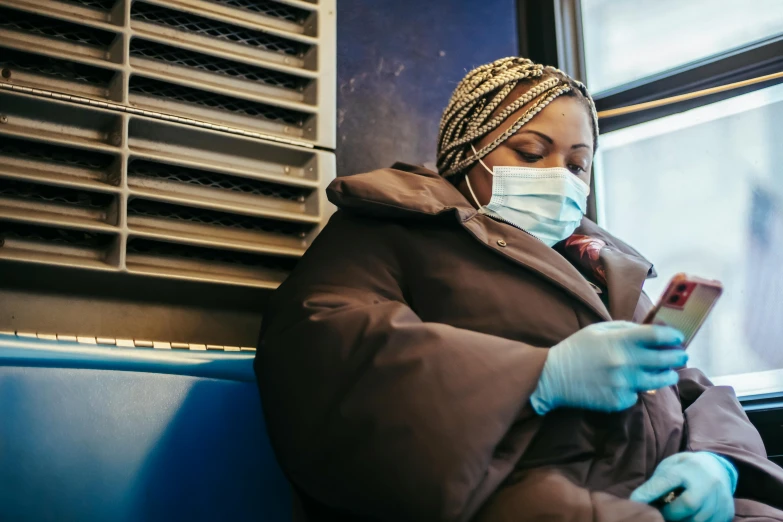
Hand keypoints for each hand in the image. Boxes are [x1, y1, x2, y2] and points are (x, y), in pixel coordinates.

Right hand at [530, 321, 686, 413]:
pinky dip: (636, 389)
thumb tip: (652, 331)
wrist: (553, 376)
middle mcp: (625, 362)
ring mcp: (623, 383)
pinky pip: (636, 395)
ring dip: (667, 376)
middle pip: (665, 359)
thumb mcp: (598, 329)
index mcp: (620, 340)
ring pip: (658, 381)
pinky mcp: (618, 400)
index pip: (658, 336)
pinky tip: (627, 384)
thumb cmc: (576, 349)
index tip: (678, 338)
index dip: (673, 336)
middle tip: (682, 356)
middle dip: (678, 357)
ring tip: (668, 373)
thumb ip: (626, 328)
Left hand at [631, 452, 736, 521]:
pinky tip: (688, 518)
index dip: (648, 493)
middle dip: (670, 513)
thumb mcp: (669, 467)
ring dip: (683, 521)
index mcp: (687, 468)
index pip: (665, 481)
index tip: (634, 502)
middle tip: (661, 513)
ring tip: (674, 516)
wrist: (716, 467)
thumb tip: (638, 501)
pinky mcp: (727, 512)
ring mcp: (720, 498)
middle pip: (688, 504)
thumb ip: (656, 483)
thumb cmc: (685, 469)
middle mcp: (706, 482)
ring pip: (699, 520)